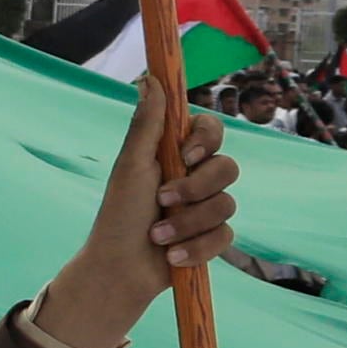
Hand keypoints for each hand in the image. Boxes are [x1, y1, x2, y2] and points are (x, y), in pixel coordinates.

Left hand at [30, 98, 236, 347]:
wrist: (120, 270)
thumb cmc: (119, 215)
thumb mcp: (131, 166)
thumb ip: (147, 124)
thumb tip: (151, 77)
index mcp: (175, 154)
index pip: (212, 130)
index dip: (206, 140)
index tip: (187, 155)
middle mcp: (194, 177)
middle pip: (228, 167)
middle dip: (195, 189)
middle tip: (163, 201)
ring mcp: (205, 208)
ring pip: (227, 204)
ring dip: (188, 224)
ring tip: (158, 237)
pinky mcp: (211, 238)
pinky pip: (225, 235)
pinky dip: (196, 247)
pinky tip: (173, 257)